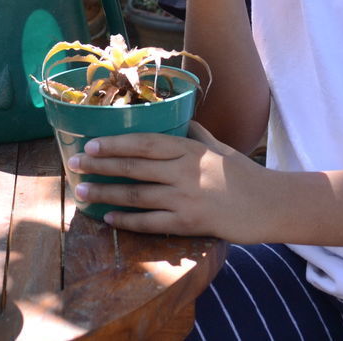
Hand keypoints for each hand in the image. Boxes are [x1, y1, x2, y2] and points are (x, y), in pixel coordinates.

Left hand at [66, 122, 276, 241]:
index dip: (114, 143)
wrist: (269, 205)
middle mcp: (183, 171)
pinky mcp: (189, 223)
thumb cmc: (244, 174)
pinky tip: (109, 219)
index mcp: (188, 149)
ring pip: (136, 195)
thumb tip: (182, 120)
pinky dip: (128, 222)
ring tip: (82, 193)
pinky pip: (150, 223)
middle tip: (72, 165)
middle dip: (99, 166)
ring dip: (105, 194)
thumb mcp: (219, 147)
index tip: (90, 143)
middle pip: (133, 167)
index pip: (144, 143)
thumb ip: (197, 134)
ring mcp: (185, 198)